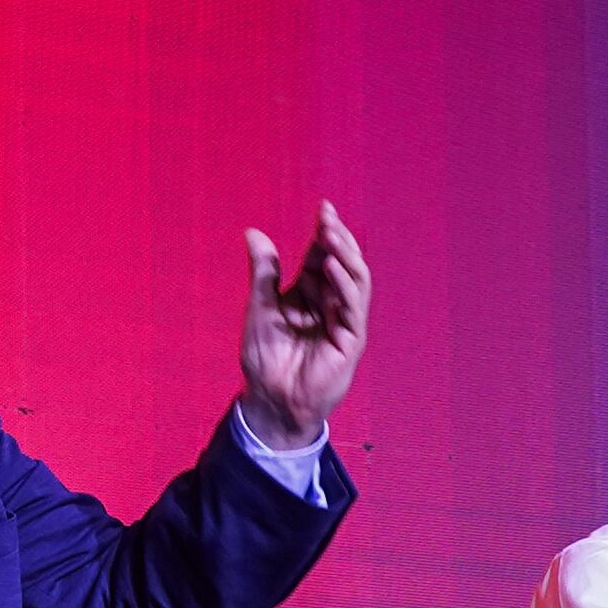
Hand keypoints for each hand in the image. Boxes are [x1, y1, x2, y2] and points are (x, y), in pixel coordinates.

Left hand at [236, 200, 369, 446]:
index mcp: (311, 294)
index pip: (324, 256)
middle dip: (338, 238)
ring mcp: (343, 321)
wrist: (269, 400)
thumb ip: (263, 271)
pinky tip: (332, 266)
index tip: (323, 207)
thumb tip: (253, 231)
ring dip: (345, 255)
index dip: (325, 232)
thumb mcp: (260, 307)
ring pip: (354, 280)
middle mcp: (330, 303)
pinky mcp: (350, 339)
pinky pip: (352, 306)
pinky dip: (344, 284)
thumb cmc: (265, 358)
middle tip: (328, 216)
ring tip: (331, 234)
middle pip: (343, 262)